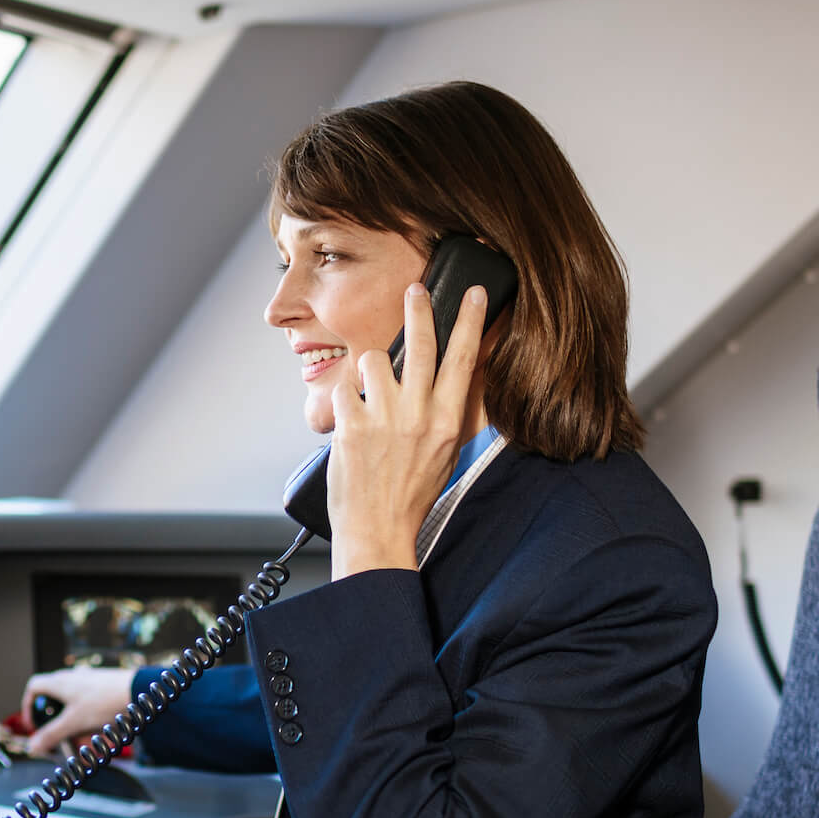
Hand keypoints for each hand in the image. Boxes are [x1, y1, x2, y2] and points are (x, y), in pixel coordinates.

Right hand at [20, 666, 134, 756]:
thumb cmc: (105, 702)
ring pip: (74, 705)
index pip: (34, 687)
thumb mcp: (73, 723)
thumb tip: (32, 747)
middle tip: (62, 739)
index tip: (34, 724)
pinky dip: (90, 720)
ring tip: (84, 741)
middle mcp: (73, 678)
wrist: (139, 691)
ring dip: (75, 725)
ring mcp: (89, 680)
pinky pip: (90, 706)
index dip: (29, 705)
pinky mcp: (104, 686)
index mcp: (60, 682)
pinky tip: (100, 732)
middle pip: (54, 699)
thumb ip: (51, 735)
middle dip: (57, 723)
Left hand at [328, 282, 486, 578]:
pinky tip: (350, 422)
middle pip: (421, 346)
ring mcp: (383, 419)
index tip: (474, 295)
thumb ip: (447, 415)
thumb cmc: (411, 495)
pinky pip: (344, 390)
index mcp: (446, 422)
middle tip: (414, 288)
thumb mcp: (445, 454)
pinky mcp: (351, 426)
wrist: (378, 530)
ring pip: (373, 361)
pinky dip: (345, 400)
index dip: (469, 322)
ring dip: (369, 370)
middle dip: (418, 309)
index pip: (463, 360)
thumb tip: (453, 380)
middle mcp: (418, 415)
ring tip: (370, 396)